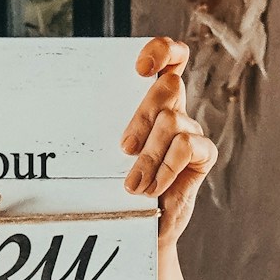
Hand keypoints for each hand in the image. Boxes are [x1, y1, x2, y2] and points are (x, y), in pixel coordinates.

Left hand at [122, 39, 217, 255]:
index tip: (140, 68)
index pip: (171, 59)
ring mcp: (191, 132)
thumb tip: (77, 109)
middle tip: (123, 149)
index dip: (162, 51)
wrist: (141, 229)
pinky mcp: (203, 156)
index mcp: (155, 100)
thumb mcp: (107, 154)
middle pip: (168, 87)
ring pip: (172, 121)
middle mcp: (177, 111)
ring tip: (135, 183)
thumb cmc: (121, 188)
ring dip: (149, 154)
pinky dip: (166, 167)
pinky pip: (186, 147)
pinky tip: (154, 187)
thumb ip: (106, 128)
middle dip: (141, 117)